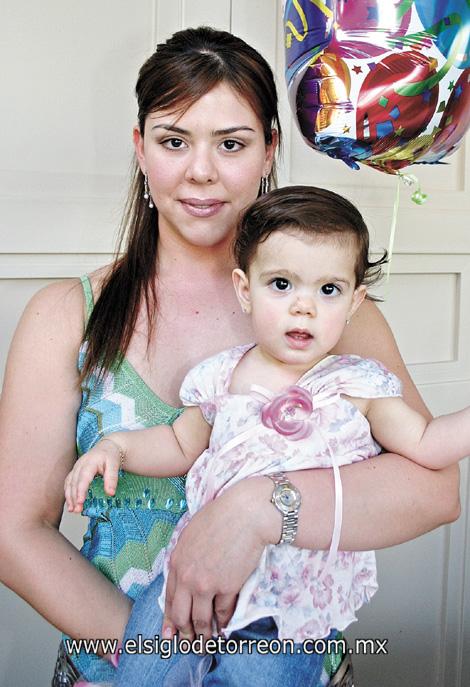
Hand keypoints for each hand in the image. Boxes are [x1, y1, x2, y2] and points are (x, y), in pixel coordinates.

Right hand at [64, 437, 121, 512]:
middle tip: (77, 510)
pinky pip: (68, 483)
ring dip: (69, 497)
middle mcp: (80, 465)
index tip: (80, 501)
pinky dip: (68, 493)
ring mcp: (76, 468)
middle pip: (74, 482)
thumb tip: (110, 494)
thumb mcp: (114, 465)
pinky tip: (70, 503)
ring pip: (69, 483)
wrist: (107, 447)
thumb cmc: (111, 456)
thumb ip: (112, 478)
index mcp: (90, 462)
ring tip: (72, 510)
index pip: (83, 478)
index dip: (81, 490)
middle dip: (74, 497)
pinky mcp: (75, 471)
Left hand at [162, 476, 278, 641]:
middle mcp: (187, 577)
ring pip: (201, 620)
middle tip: (188, 644)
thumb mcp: (191, 534)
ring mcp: (207, 585)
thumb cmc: (220, 516)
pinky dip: (225, 622)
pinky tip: (225, 627)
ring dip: (204, 635)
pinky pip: (223, 612)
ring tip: (206, 643)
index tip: (169, 635)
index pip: (168, 599)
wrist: (245, 514)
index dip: (169, 620)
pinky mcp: (227, 588)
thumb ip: (185, 557)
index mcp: (176, 562)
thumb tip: (186, 576)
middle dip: (184, 633)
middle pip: (181, 615)